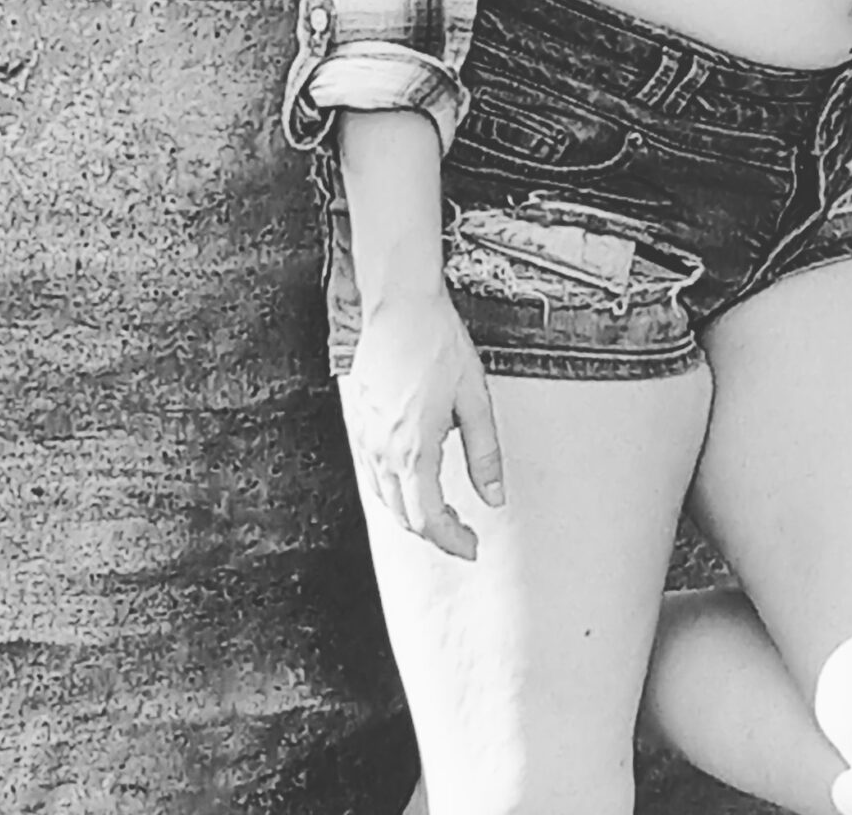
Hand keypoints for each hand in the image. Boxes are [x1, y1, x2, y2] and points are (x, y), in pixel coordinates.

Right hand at [337, 289, 505, 560]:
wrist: (399, 306)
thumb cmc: (437, 342)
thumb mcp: (476, 399)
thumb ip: (485, 453)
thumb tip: (494, 496)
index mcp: (414, 449)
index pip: (429, 519)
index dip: (452, 541)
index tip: (471, 546)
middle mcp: (383, 450)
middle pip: (404, 516)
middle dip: (435, 533)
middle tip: (463, 534)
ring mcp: (365, 438)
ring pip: (384, 499)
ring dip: (412, 514)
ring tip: (442, 511)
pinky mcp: (357, 423)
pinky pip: (371, 473)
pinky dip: (392, 490)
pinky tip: (411, 480)